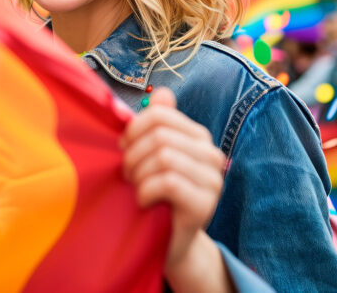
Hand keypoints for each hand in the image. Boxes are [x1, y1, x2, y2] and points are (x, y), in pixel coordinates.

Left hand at [120, 87, 226, 272]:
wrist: (166, 243)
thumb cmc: (153, 196)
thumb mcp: (149, 157)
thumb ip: (153, 125)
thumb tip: (162, 93)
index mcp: (198, 137)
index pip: (160, 115)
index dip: (133, 129)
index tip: (122, 148)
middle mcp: (211, 155)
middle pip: (160, 135)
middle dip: (133, 155)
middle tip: (127, 175)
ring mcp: (213, 180)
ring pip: (164, 157)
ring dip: (139, 174)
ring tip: (135, 188)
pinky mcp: (206, 204)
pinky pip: (168, 182)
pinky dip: (146, 190)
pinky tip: (143, 200)